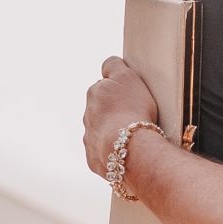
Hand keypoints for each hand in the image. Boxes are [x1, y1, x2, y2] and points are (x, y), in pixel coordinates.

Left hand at [82, 57, 158, 176]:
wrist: (130, 149)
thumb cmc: (133, 110)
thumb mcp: (127, 77)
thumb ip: (114, 65)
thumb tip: (107, 64)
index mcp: (95, 93)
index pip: (104, 85)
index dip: (119, 89)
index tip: (130, 95)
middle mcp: (87, 115)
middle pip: (101, 109)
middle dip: (114, 111)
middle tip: (134, 116)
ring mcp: (89, 138)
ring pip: (101, 131)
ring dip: (112, 131)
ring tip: (132, 137)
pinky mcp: (93, 159)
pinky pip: (103, 153)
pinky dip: (112, 152)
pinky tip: (127, 152)